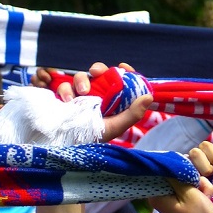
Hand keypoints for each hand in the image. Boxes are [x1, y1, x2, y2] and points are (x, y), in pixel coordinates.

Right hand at [33, 63, 152, 141]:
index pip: (118, 79)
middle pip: (97, 73)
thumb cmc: (94, 137)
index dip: (122, 71)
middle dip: (97, 69)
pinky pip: (63, 87)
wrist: (69, 145)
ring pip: (79, 78)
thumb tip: (149, 96)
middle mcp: (94, 94)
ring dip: (80, 81)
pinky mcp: (63, 98)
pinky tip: (67, 100)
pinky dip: (65, 90)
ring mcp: (78, 95)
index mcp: (110, 98)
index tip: (122, 66)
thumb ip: (132, 113)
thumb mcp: (116, 127)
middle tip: (95, 72)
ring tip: (82, 93)